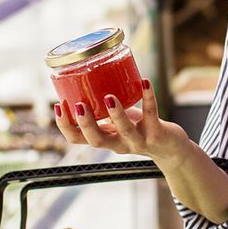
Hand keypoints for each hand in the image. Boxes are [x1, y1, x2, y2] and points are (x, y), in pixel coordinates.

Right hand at [53, 79, 190, 164]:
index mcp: (105, 139)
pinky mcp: (156, 132)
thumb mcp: (116, 123)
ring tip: (109, 96)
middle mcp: (118, 144)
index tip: (58, 106)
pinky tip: (145, 82)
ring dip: (116, 113)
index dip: (65, 126)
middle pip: (97, 140)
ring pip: (125, 130)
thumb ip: (103, 110)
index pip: (77, 139)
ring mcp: (138, 140)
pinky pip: (151, 113)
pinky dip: (148, 97)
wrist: (169, 148)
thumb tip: (86, 80)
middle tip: (78, 105)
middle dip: (86, 123)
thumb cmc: (138, 129)